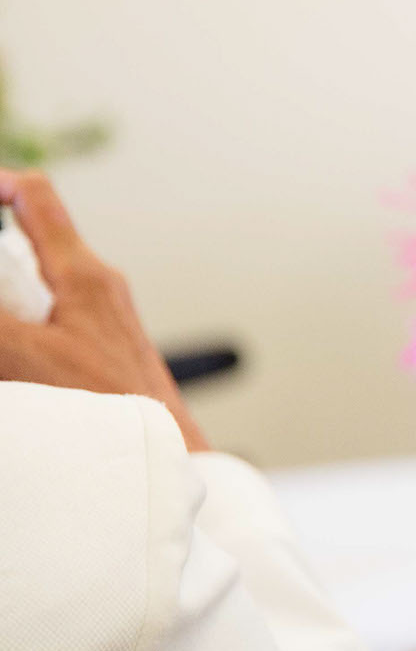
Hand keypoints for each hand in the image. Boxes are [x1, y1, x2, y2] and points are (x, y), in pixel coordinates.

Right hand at [0, 170, 206, 450]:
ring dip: (7, 298)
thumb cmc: (107, 405)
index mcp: (82, 273)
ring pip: (33, 287)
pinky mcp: (101, 348)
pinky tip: (17, 367)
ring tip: (10, 351)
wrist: (165, 454)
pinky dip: (19, 331)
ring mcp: (101, 317)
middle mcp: (96, 286)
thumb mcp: (22, 353)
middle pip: (26, 243)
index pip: (35, 197)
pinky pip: (47, 321)